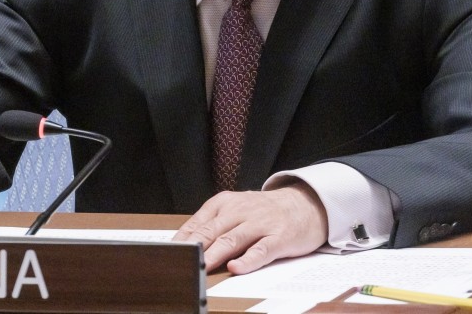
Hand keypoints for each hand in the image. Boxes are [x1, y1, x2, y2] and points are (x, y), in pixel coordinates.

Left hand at [173, 182, 326, 273]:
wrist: (304, 204)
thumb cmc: (263, 211)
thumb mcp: (235, 209)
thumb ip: (212, 224)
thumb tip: (183, 242)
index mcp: (225, 203)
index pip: (198, 222)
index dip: (182, 239)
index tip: (167, 252)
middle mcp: (241, 211)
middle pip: (212, 230)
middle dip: (194, 246)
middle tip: (178, 259)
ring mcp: (260, 223)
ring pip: (233, 240)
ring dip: (215, 253)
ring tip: (201, 265)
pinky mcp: (279, 238)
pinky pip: (261, 250)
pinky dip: (247, 260)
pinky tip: (235, 268)